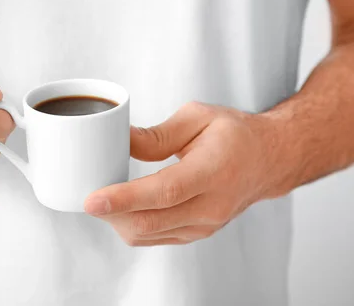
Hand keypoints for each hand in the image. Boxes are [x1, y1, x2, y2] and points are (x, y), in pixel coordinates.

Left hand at [84, 102, 284, 245]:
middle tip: (86, 198)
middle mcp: (211, 206)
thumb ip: (157, 134)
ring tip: (102, 199)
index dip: (125, 198)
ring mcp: (205, 225)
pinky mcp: (197, 233)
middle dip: (112, 215)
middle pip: (151, 221)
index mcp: (213, 171)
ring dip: (119, 221)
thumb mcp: (198, 117)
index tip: (93, 199)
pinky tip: (122, 208)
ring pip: (149, 234)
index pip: (164, 192)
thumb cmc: (234, 134)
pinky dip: (133, 225)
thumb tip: (120, 140)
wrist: (267, 160)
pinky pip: (156, 237)